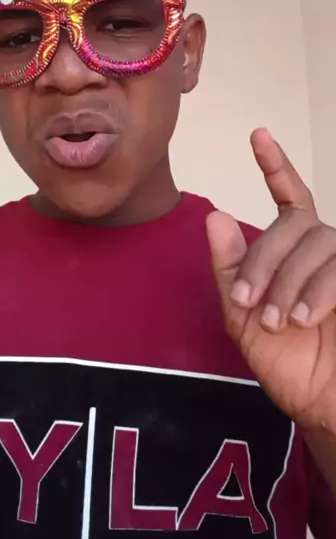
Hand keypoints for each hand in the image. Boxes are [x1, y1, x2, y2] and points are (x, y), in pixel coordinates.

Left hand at [206, 128, 335, 433]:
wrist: (320, 403)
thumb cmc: (286, 362)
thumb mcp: (244, 317)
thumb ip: (231, 269)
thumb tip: (215, 215)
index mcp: (293, 253)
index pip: (289, 198)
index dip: (276, 166)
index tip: (259, 135)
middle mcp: (323, 251)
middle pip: (295, 226)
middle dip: (264, 262)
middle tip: (251, 305)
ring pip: (320, 244)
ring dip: (291, 281)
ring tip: (280, 321)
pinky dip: (320, 288)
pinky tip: (305, 316)